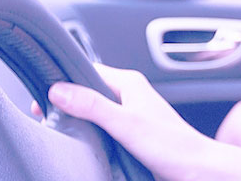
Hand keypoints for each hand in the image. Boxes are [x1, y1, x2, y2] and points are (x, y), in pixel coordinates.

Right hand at [49, 64, 218, 180]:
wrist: (198, 170)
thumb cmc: (173, 146)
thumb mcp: (126, 123)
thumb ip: (92, 105)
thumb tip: (59, 90)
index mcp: (129, 83)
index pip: (85, 69)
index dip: (62, 81)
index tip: (42, 95)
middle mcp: (130, 95)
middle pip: (87, 91)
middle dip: (66, 101)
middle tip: (46, 115)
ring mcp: (131, 114)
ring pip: (94, 110)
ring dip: (78, 118)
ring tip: (60, 126)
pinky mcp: (132, 133)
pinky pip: (103, 127)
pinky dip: (89, 131)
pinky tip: (83, 140)